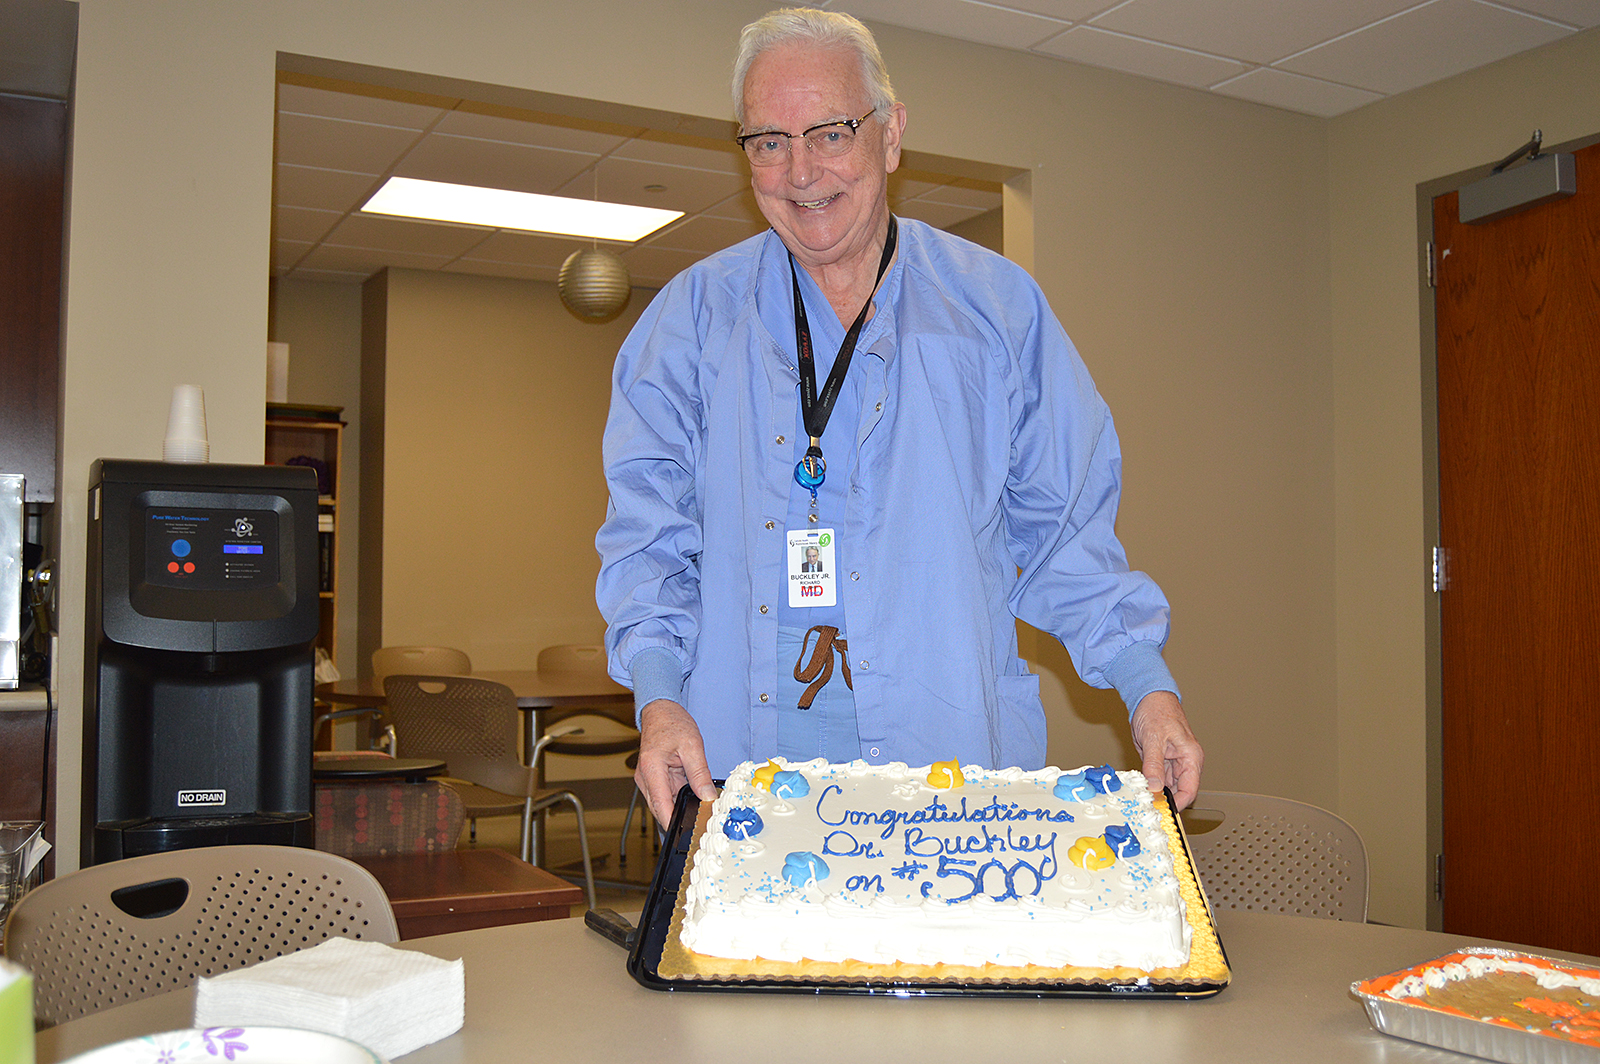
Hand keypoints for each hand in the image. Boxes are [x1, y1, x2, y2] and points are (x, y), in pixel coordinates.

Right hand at [635, 699, 716, 824]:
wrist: (660, 710)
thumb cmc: (672, 723)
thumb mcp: (692, 746)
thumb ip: (699, 774)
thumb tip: (708, 796)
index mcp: (651, 769)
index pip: (661, 805)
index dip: (673, 822)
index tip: (687, 833)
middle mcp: (645, 778)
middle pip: (661, 808)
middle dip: (680, 815)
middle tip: (703, 820)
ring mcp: (648, 779)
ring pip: (664, 803)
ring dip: (680, 805)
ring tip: (702, 805)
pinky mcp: (653, 779)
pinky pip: (666, 794)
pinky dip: (678, 797)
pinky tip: (693, 794)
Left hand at [1130, 691, 1202, 809]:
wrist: (1148, 696)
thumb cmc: (1157, 710)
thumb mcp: (1153, 738)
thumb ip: (1154, 764)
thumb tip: (1154, 786)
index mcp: (1191, 756)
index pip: (1190, 789)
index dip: (1178, 803)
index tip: (1164, 811)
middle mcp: (1185, 761)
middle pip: (1179, 790)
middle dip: (1166, 800)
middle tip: (1149, 807)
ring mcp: (1173, 761)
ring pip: (1168, 786)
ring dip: (1157, 793)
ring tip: (1143, 799)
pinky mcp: (1162, 760)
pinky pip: (1159, 777)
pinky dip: (1151, 784)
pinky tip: (1141, 788)